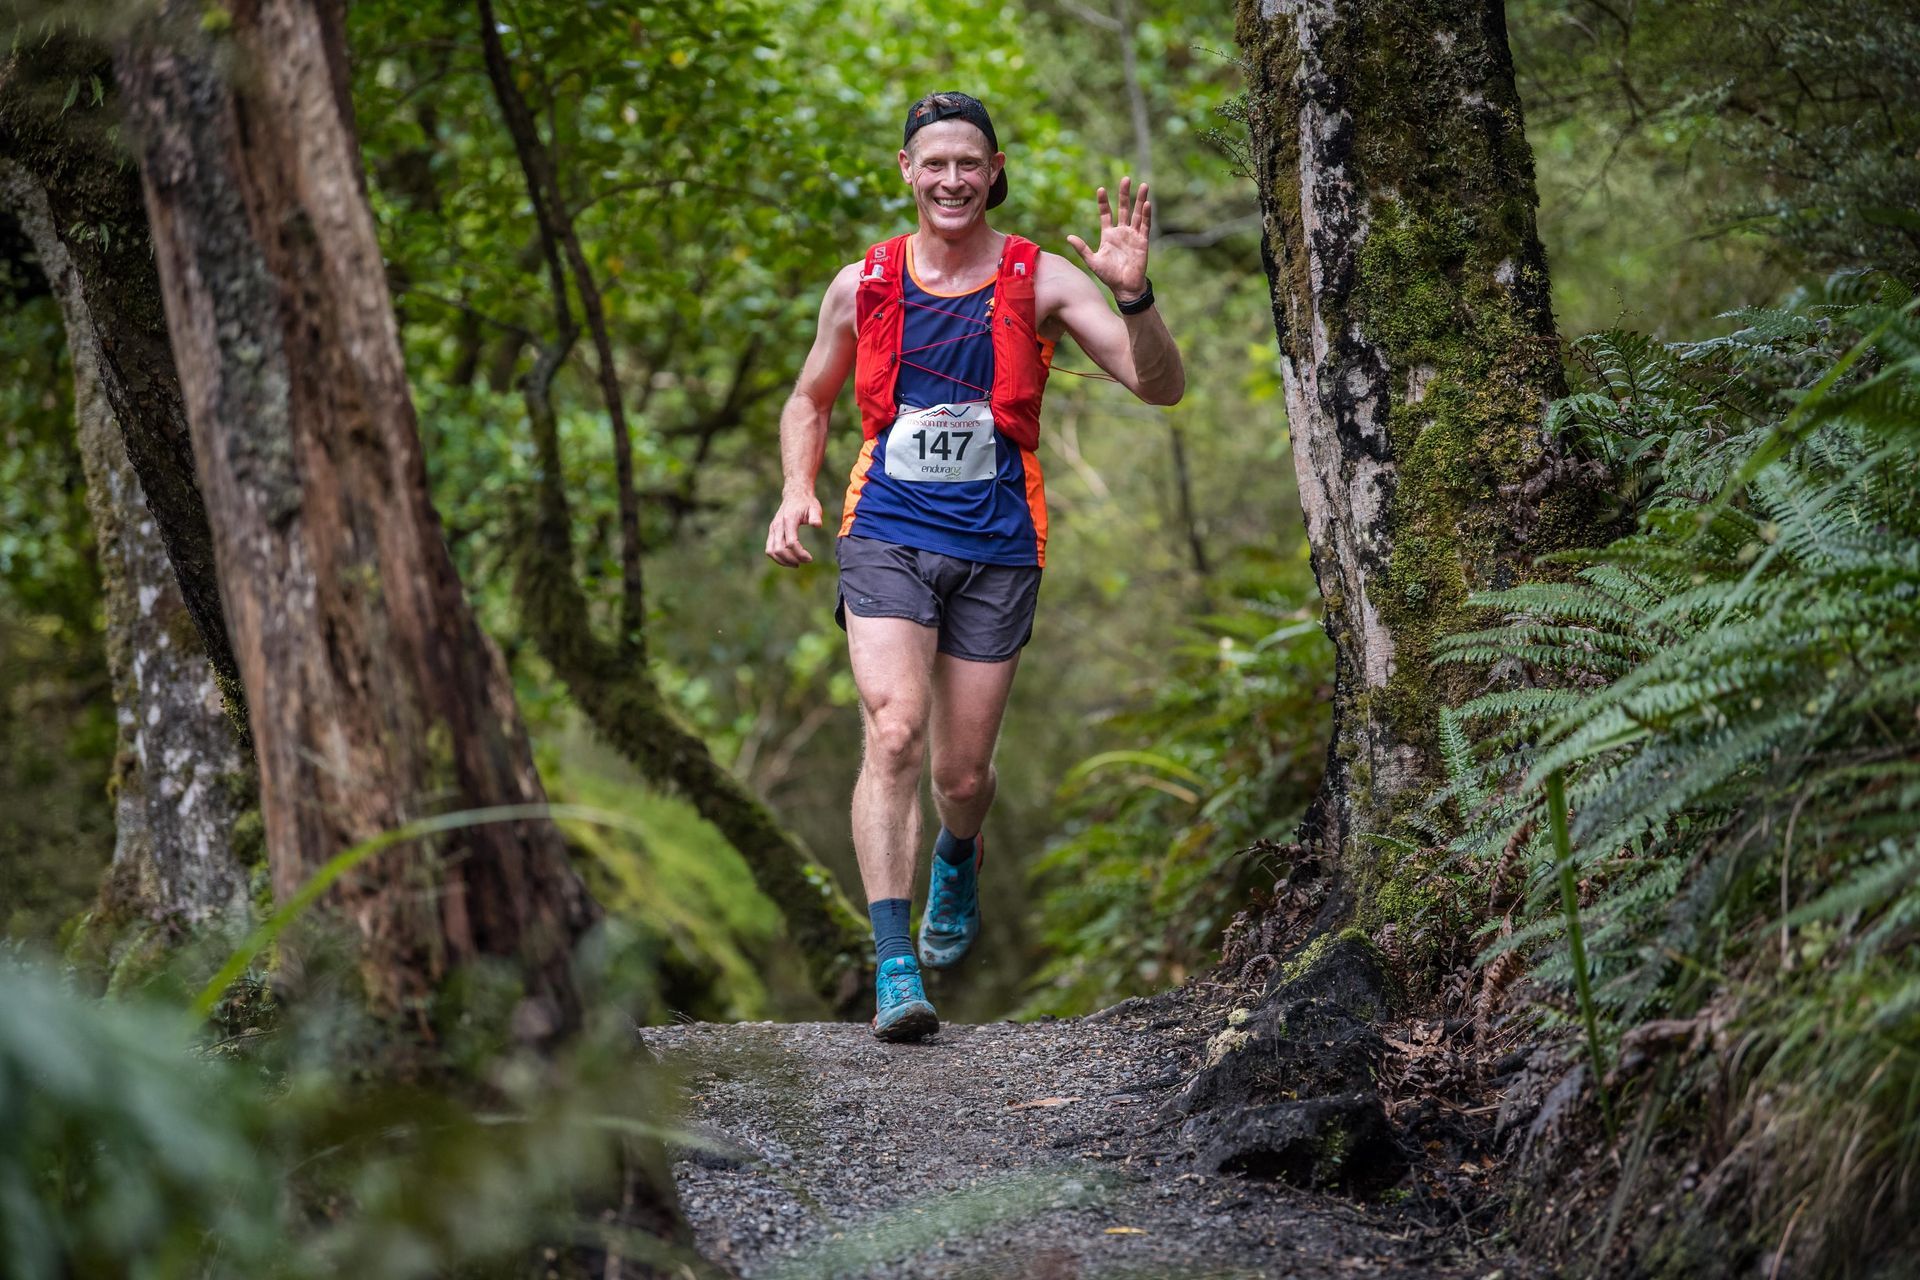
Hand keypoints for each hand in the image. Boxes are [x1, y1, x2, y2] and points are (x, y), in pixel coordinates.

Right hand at [765, 491, 822, 565]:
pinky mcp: (772, 532)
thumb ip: (816, 516)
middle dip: (792, 559)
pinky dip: (777, 557)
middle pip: (779, 549)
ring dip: (782, 561)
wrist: (795, 494)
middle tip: (804, 562)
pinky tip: (789, 560)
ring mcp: (773, 529)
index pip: (791, 542)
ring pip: (771, 551)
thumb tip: (817, 525)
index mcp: (789, 520)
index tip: (810, 558)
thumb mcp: (815, 507)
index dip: (800, 553)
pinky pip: (769, 548)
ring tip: (796, 564)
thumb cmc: (807, 503)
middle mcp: (778, 525)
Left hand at [1065, 175, 1150, 302]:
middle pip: (1123, 208)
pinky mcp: (1142, 242)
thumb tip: (1068, 237)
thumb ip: (1082, 248)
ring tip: (1143, 185)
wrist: (1124, 287)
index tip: (1100, 189)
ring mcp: (1132, 235)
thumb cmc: (1108, 275)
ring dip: (1140, 200)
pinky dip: (1146, 215)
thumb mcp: (1092, 261)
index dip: (1103, 202)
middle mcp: (1121, 232)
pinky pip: (1144, 226)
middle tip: (1125, 178)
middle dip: (1124, 194)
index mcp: (1108, 235)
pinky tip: (1146, 204)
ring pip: (1137, 214)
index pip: (1106, 214)